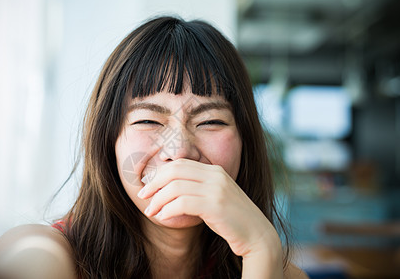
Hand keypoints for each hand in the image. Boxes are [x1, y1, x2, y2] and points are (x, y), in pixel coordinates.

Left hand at [137, 158, 281, 258]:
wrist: (257, 234)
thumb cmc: (232, 219)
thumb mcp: (215, 197)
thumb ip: (197, 188)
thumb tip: (168, 188)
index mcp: (215, 170)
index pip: (180, 164)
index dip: (160, 173)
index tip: (148, 187)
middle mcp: (215, 175)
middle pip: (174, 171)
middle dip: (154, 183)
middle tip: (143, 196)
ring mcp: (216, 189)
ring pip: (175, 187)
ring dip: (158, 200)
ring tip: (151, 211)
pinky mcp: (215, 205)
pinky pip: (182, 203)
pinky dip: (168, 209)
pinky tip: (163, 217)